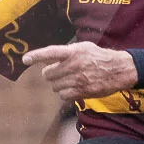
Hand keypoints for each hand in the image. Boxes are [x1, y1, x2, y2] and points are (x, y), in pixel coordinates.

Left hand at [23, 42, 138, 101]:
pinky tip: (73, 87)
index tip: (24, 59)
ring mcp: (78, 80)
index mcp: (73, 52)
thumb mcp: (83, 47)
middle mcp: (74, 65)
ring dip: (58, 84)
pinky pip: (63, 96)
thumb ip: (65, 52)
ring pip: (54, 86)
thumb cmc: (98, 57)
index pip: (50, 53)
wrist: (118, 69)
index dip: (36, 56)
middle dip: (50, 74)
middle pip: (48, 74)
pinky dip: (65, 93)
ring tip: (70, 79)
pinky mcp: (82, 92)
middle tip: (58, 72)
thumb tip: (46, 59)